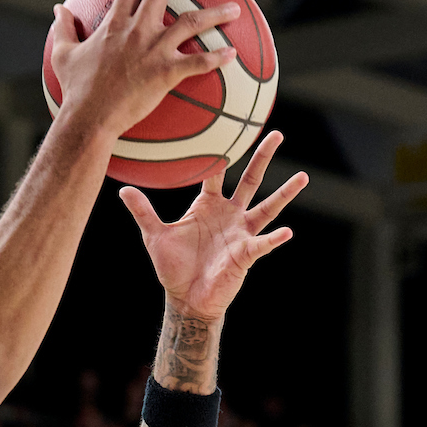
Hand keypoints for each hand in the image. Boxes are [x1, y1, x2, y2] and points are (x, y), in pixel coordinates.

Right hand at [48, 0, 240, 141]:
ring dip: (214, 14)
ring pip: (190, 23)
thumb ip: (63, 29)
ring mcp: (153, 50)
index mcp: (113, 26)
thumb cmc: (77, 90)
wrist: (90, 117)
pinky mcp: (166, 73)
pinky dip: (217, 58)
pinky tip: (232, 54)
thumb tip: (58, 9)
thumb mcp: (63, 55)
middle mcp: (136, 31)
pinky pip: (198, 63)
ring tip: (232, 9)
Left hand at [124, 131, 305, 325]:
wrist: (186, 298)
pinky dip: (275, 239)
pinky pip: (263, 244)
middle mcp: (230, 215)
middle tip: (277, 134)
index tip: (226, 128)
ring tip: (304, 176)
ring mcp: (241, 233)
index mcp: (209, 206)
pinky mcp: (247, 254)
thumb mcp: (154, 236)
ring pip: (268, 207)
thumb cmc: (173, 268)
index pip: (217, 173)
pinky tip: (288, 232)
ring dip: (285, 193)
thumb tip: (123, 188)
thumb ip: (143, 211)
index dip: (220, 153)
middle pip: (251, 180)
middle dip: (263, 157)